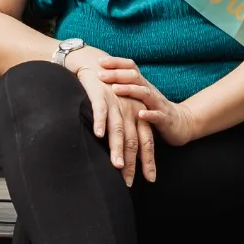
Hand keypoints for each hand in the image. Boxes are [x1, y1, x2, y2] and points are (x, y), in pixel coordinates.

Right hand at [66, 49, 154, 185]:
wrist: (94, 62)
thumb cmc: (106, 88)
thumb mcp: (121, 107)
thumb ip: (124, 127)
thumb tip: (124, 151)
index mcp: (136, 114)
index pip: (146, 141)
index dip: (148, 161)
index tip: (149, 179)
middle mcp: (129, 110)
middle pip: (132, 140)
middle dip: (131, 162)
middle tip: (128, 181)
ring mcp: (115, 102)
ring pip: (118, 129)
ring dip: (117, 148)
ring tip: (116, 165)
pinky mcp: (99, 93)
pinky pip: (100, 109)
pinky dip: (99, 121)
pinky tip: (97, 134)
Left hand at [102, 63, 202, 148]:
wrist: (181, 123)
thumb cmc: (154, 108)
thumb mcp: (139, 94)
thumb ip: (125, 85)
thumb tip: (100, 75)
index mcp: (143, 84)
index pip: (131, 67)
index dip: (116, 62)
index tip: (99, 61)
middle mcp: (150, 90)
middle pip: (135, 77)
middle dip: (117, 74)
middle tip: (100, 74)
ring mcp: (159, 104)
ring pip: (145, 93)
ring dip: (130, 90)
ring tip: (115, 89)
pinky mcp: (166, 119)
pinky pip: (158, 116)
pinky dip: (149, 115)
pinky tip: (140, 114)